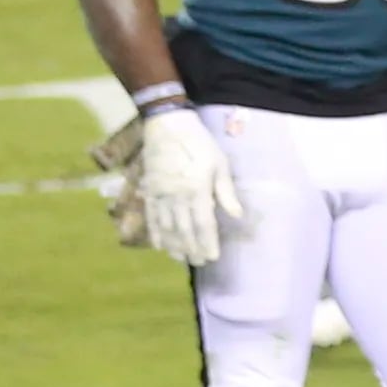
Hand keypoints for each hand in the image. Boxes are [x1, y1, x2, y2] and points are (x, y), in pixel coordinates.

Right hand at [136, 106, 243, 266]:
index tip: (213, 257)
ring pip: (167, 227)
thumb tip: (237, 216)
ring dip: (174, 246)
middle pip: (185, 230)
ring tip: (181, 259)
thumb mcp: (219, 163)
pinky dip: (155, 233)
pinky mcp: (149, 190)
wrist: (167, 124)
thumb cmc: (199, 143)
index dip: (208, 243)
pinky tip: (160, 246)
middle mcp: (177, 197)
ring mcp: (160, 195)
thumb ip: (226, 192)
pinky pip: (151, 217)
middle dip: (192, 249)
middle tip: (199, 263)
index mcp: (197, 190)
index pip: (203, 225)